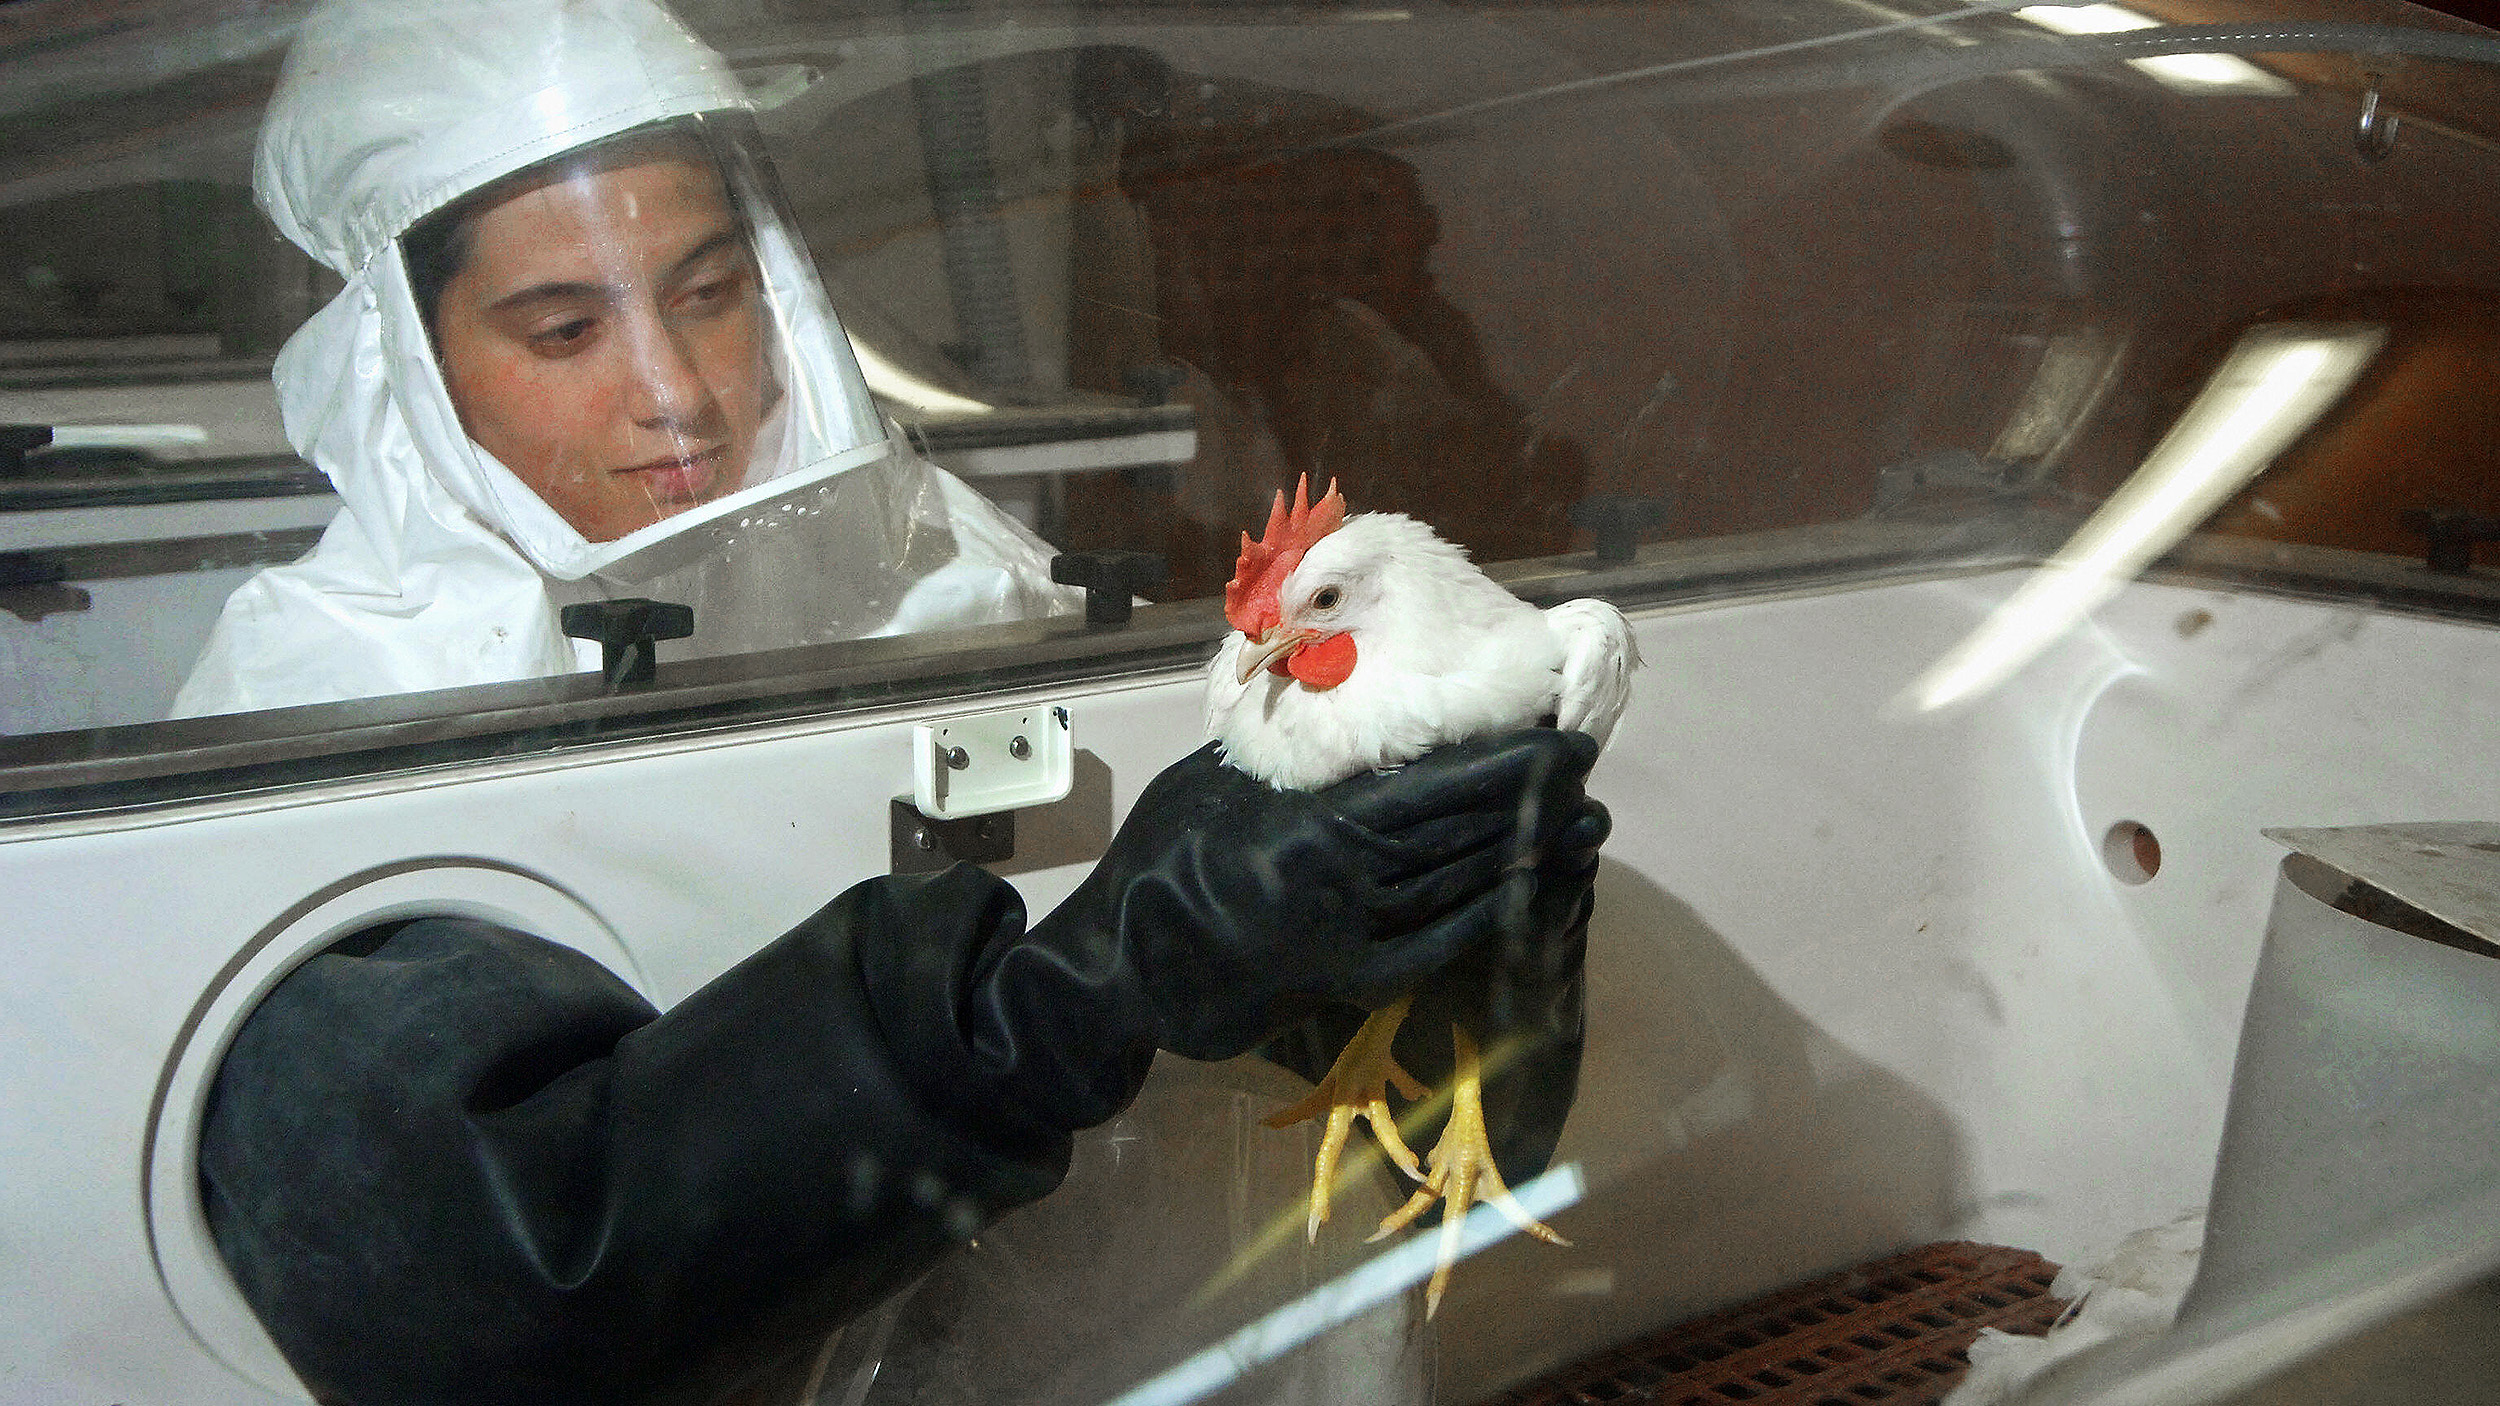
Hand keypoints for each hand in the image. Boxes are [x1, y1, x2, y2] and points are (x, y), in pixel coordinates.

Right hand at [1041, 727, 1605, 1061]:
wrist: (1122, 960)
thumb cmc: (1161, 852)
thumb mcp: (1218, 778)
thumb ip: (1292, 753)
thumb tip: (1352, 709)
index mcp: (1310, 825)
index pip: (1430, 790)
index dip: (1504, 769)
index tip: (1559, 745)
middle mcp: (1342, 884)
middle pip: (1457, 838)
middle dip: (1528, 805)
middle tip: (1584, 774)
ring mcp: (1349, 939)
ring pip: (1454, 889)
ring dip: (1521, 856)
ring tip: (1577, 825)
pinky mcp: (1348, 982)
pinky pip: (1434, 945)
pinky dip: (1483, 915)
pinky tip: (1522, 889)